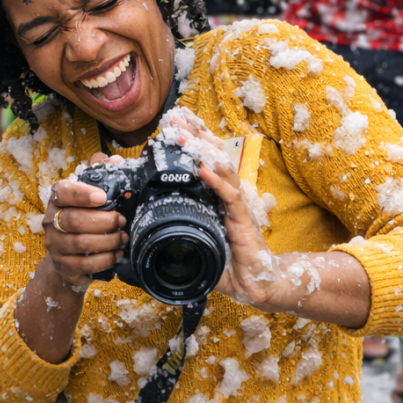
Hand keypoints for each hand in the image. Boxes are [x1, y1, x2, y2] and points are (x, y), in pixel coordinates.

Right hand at [43, 156, 127, 288]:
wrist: (69, 257)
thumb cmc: (84, 219)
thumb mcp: (91, 196)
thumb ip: (101, 175)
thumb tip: (115, 160)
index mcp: (57, 200)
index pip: (61, 192)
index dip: (81, 194)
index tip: (103, 197)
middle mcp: (50, 222)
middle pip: (73, 220)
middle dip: (103, 221)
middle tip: (121, 221)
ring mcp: (55, 246)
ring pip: (80, 243)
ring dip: (108, 241)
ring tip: (123, 238)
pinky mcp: (63, 266)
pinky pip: (84, 265)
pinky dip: (105, 260)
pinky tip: (117, 254)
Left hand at [166, 110, 280, 307]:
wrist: (255, 286)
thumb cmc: (229, 264)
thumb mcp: (196, 248)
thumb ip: (177, 240)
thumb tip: (147, 242)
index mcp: (216, 199)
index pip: (204, 163)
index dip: (192, 143)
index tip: (173, 125)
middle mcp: (228, 197)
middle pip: (213, 157)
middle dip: (195, 135)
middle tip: (176, 117)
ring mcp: (236, 207)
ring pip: (222, 170)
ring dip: (202, 151)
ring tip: (184, 134)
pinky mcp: (243, 221)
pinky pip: (230, 197)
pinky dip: (217, 181)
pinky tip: (204, 169)